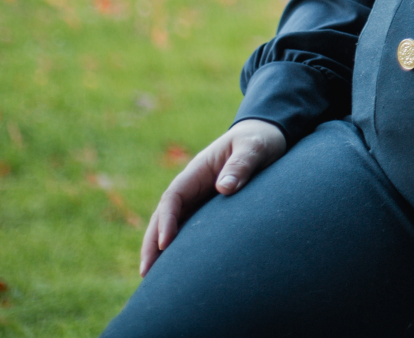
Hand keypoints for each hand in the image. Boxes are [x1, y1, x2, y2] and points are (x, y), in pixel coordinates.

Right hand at [140, 118, 287, 275]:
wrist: (267, 136)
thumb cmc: (260, 140)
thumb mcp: (254, 147)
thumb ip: (242, 165)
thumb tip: (223, 188)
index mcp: (198, 170)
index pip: (173, 196)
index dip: (166, 220)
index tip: (165, 243)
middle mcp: (193, 185)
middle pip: (165, 215)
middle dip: (152, 242)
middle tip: (146, 271)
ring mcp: (199, 197)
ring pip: (174, 224)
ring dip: (160, 248)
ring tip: (152, 277)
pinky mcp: (209, 208)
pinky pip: (190, 227)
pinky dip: (180, 246)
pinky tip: (177, 267)